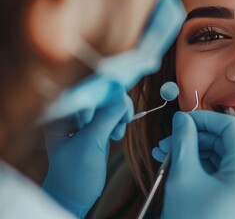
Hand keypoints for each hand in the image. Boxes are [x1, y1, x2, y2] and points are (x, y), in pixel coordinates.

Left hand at [42, 84, 132, 217]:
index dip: (105, 92)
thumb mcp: (91, 144)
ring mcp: (84, 119)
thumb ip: (106, 118)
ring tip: (117, 134)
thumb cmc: (75, 173)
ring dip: (119, 115)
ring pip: (110, 103)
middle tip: (121, 122)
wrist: (75, 195)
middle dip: (114, 106)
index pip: (86, 90)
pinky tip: (116, 135)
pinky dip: (119, 121)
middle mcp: (71, 112)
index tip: (120, 104)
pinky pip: (113, 114)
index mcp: (61, 114)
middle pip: (101, 93)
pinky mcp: (95, 126)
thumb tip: (122, 97)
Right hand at [153, 111, 234, 218]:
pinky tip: (176, 165)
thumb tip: (182, 119)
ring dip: (193, 151)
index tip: (182, 120)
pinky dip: (199, 166)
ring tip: (165, 155)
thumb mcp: (183, 177)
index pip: (232, 128)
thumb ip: (184, 141)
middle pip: (225, 142)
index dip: (206, 119)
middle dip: (194, 137)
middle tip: (166, 142)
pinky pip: (220, 172)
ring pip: (220, 156)